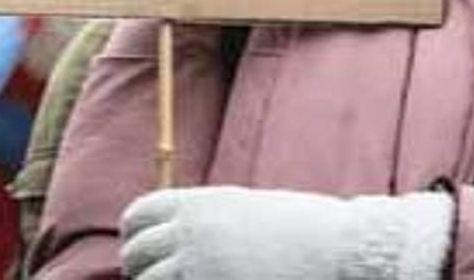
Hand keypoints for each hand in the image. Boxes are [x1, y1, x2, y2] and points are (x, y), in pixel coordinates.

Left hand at [120, 186, 452, 279]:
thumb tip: (176, 238)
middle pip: (136, 255)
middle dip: (143, 269)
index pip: (139, 214)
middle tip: (164, 279)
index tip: (146, 251)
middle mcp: (192, 230)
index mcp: (201, 202)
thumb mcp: (248, 210)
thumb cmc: (302, 229)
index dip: (138, 235)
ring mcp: (197, 265)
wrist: (337, 247)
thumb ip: (209, 221)